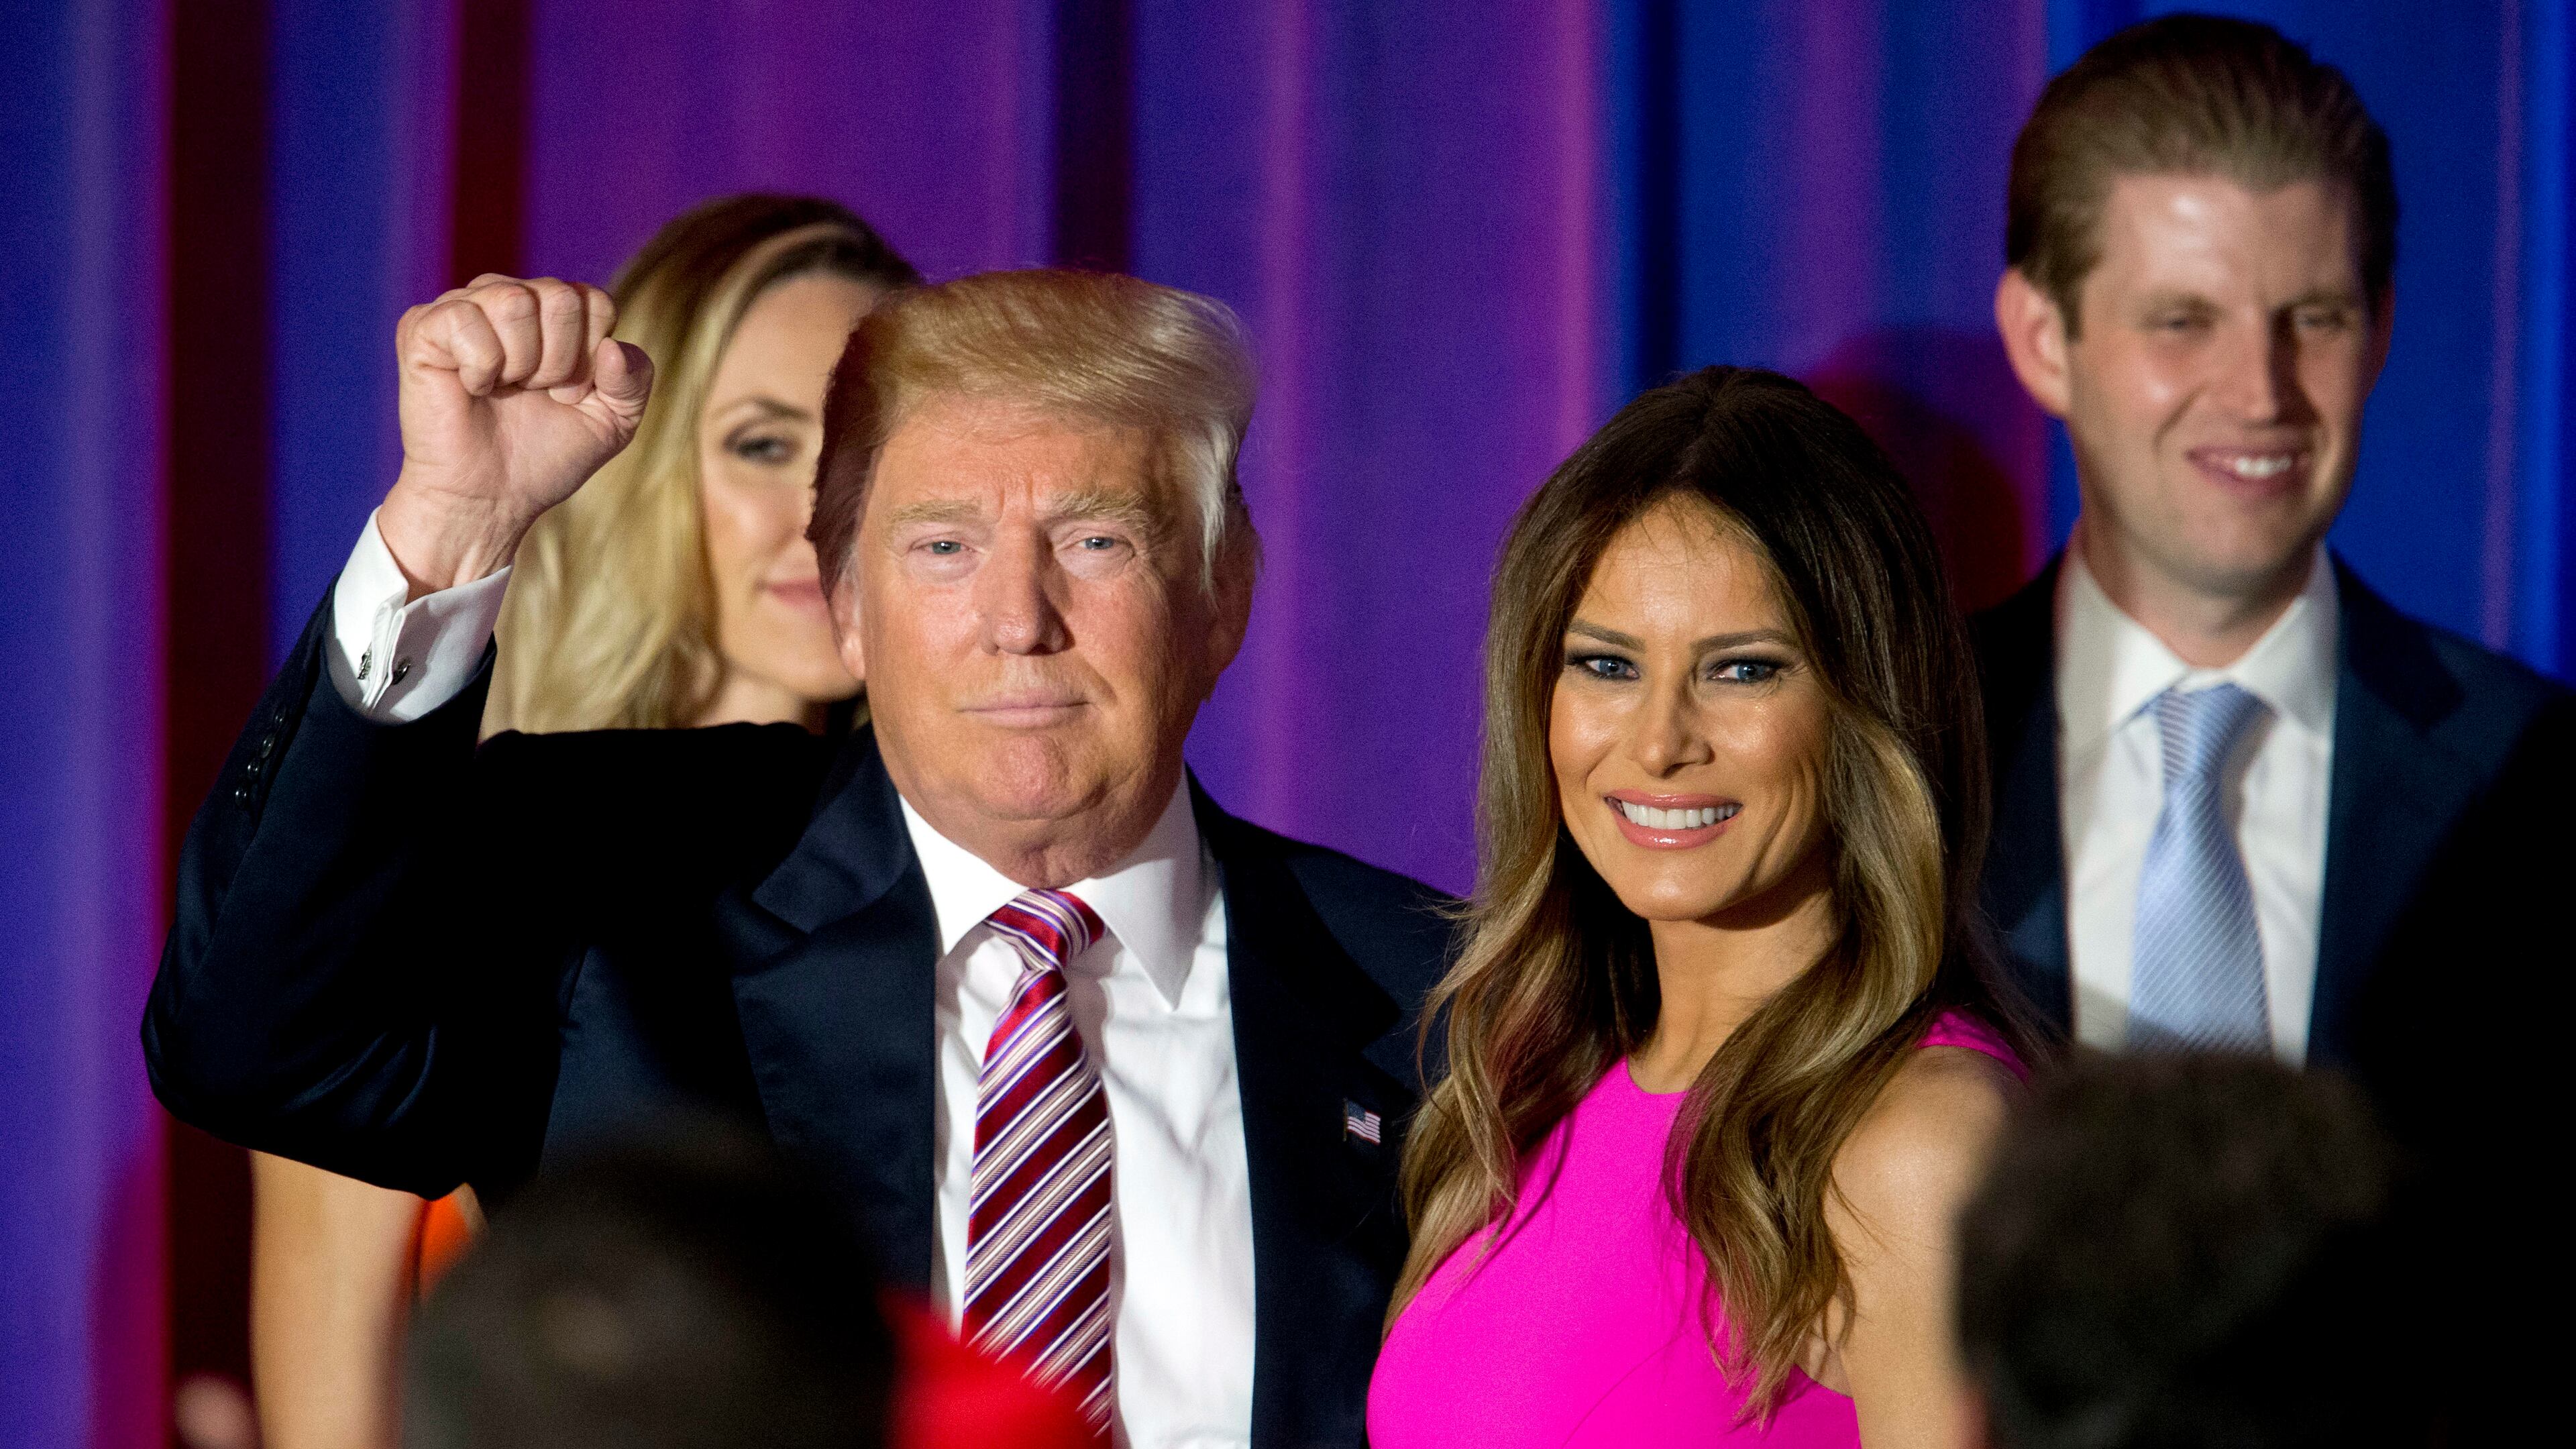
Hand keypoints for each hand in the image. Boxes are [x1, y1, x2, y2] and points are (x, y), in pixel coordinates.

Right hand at [377, 275, 654, 596]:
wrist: (491, 497)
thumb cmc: (547, 455)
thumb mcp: (614, 421)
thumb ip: (635, 379)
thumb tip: (612, 345)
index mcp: (553, 311)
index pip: (594, 301)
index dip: (590, 358)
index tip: (568, 394)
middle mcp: (509, 297)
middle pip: (559, 296)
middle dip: (559, 361)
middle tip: (534, 393)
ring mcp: (463, 306)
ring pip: (514, 300)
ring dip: (520, 363)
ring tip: (504, 390)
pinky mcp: (422, 326)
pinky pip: (465, 319)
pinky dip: (479, 366)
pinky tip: (470, 387)